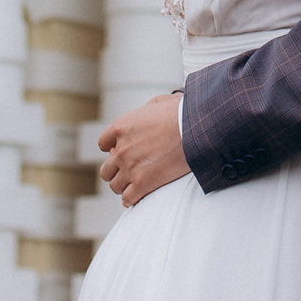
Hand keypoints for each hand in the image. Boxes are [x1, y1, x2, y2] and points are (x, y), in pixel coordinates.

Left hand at [96, 93, 190, 207]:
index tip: (125, 151)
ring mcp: (130, 168)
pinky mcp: (143, 183)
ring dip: (124, 185)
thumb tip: (147, 114)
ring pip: (115, 185)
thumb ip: (146, 109)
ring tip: (136, 183)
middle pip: (106, 169)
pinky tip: (138, 195)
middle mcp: (121, 149)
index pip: (103, 143)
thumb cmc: (183, 113)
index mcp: (122, 126)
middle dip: (117, 170)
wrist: (197, 129)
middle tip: (131, 170)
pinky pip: (128, 198)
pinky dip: (131, 198)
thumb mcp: (160, 102)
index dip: (113, 148)